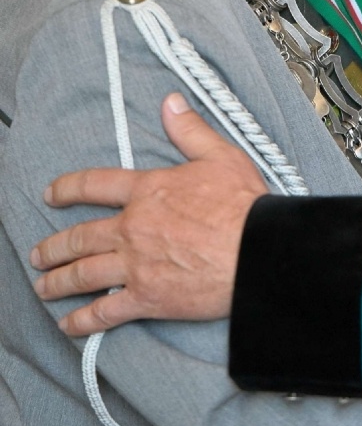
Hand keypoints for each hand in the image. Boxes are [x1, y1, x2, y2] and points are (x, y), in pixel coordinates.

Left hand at [31, 93, 266, 336]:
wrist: (258, 251)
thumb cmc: (244, 205)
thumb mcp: (220, 156)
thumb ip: (190, 130)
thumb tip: (171, 102)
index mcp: (148, 192)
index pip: (96, 185)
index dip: (68, 188)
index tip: (51, 195)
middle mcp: (133, 228)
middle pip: (80, 236)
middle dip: (54, 247)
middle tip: (39, 254)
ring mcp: (136, 265)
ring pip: (84, 274)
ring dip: (58, 282)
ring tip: (43, 286)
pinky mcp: (147, 298)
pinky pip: (105, 312)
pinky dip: (83, 320)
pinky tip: (68, 324)